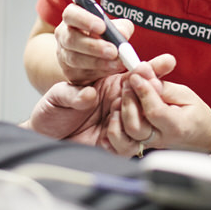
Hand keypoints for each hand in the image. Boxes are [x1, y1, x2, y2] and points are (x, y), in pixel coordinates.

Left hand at [26, 53, 174, 155]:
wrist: (44, 137)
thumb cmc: (52, 111)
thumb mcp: (58, 96)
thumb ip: (72, 93)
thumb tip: (89, 94)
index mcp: (112, 86)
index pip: (138, 77)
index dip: (153, 70)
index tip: (166, 62)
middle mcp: (120, 105)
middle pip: (149, 100)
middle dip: (150, 93)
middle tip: (140, 88)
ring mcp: (120, 126)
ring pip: (144, 124)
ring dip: (135, 114)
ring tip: (116, 108)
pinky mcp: (115, 147)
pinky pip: (130, 144)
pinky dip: (121, 136)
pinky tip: (108, 129)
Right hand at [53, 3, 135, 85]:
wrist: (92, 55)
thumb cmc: (104, 35)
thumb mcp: (114, 27)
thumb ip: (121, 27)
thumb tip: (122, 34)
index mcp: (72, 17)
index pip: (71, 14)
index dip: (85, 20)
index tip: (102, 27)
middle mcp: (63, 35)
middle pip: (71, 39)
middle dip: (93, 46)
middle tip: (113, 51)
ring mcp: (63, 55)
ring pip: (75, 59)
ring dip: (98, 62)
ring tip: (117, 63)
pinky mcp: (69, 73)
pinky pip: (81, 74)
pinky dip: (99, 72)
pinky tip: (112, 69)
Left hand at [120, 66, 210, 154]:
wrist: (200, 135)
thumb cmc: (195, 114)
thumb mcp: (186, 94)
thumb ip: (164, 87)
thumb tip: (144, 75)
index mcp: (177, 126)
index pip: (155, 112)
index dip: (144, 92)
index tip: (138, 75)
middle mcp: (160, 138)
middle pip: (135, 126)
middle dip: (129, 99)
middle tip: (130, 80)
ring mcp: (148, 144)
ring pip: (126, 133)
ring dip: (122, 109)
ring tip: (125, 92)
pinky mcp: (138, 144)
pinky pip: (120, 141)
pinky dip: (115, 125)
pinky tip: (118, 110)